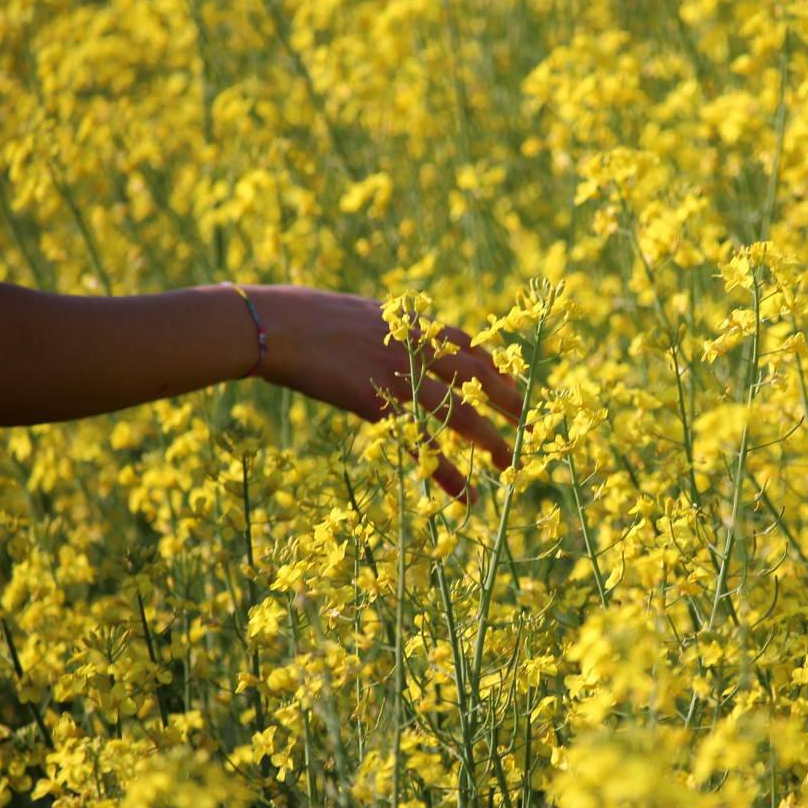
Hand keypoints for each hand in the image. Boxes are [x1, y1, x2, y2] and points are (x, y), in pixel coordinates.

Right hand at [248, 286, 522, 500]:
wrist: (274, 325)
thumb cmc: (301, 316)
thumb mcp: (355, 312)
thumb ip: (381, 327)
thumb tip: (388, 332)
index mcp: (409, 323)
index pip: (466, 342)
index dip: (494, 365)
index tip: (510, 383)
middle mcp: (414, 348)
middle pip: (477, 377)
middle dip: (510, 402)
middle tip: (532, 426)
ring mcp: (398, 378)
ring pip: (461, 413)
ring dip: (492, 441)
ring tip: (514, 466)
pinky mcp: (377, 406)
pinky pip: (421, 445)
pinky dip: (446, 473)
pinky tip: (465, 494)